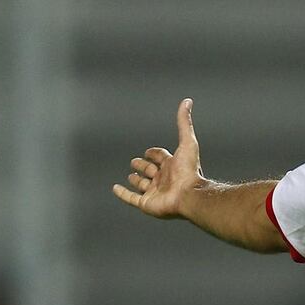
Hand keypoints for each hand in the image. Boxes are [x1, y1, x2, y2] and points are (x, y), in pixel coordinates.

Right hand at [113, 98, 204, 218]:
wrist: (188, 194)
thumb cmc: (189, 170)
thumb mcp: (187, 141)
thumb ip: (184, 122)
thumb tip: (187, 101)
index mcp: (173, 165)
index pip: (161, 157)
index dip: (155, 153)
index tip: (149, 151)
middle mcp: (164, 178)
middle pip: (151, 170)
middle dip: (143, 165)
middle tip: (135, 162)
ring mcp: (155, 191)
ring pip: (142, 185)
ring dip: (136, 180)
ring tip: (131, 175)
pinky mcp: (146, 203)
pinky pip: (131, 198)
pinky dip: (122, 194)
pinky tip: (115, 188)